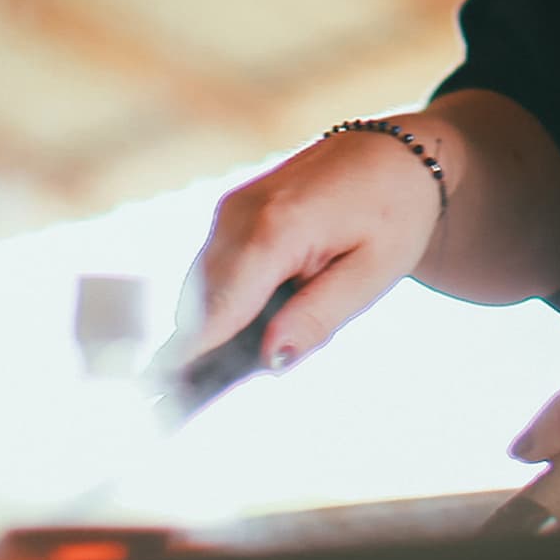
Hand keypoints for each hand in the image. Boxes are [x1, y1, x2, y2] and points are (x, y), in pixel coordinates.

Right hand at [182, 127, 445, 375]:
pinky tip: (233, 335)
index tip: (163, 401)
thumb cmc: (394, 212)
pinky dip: (218, 303)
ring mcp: (231, 208)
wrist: (396, 152)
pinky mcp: (232, 211)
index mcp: (276, 229)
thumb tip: (270, 361)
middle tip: (187, 407)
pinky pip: (213, 269)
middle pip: (202, 304)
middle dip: (198, 352)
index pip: (220, 308)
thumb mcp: (374, 273)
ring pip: (201, 288)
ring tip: (204, 383)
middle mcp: (240, 214)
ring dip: (207, 328)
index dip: (190, 357)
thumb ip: (319, 316)